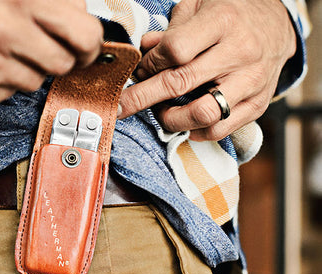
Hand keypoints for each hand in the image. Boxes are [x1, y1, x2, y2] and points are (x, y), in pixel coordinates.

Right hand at [0, 0, 102, 111]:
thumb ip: (50, 1)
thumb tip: (81, 18)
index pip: (84, 34)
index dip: (89, 45)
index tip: (83, 47)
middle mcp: (2, 32)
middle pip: (62, 64)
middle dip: (56, 58)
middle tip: (39, 49)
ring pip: (34, 82)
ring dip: (25, 69)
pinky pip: (6, 97)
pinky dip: (0, 84)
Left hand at [119, 0, 296, 140]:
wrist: (279, 24)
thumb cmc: (233, 12)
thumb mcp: (200, 6)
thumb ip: (171, 29)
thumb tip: (143, 51)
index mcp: (222, 22)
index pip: (175, 50)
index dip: (150, 64)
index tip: (139, 70)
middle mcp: (239, 53)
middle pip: (181, 84)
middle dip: (143, 98)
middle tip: (122, 106)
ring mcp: (251, 81)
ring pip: (203, 113)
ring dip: (171, 119)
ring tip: (161, 112)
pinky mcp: (258, 103)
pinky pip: (222, 129)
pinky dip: (197, 132)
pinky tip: (185, 123)